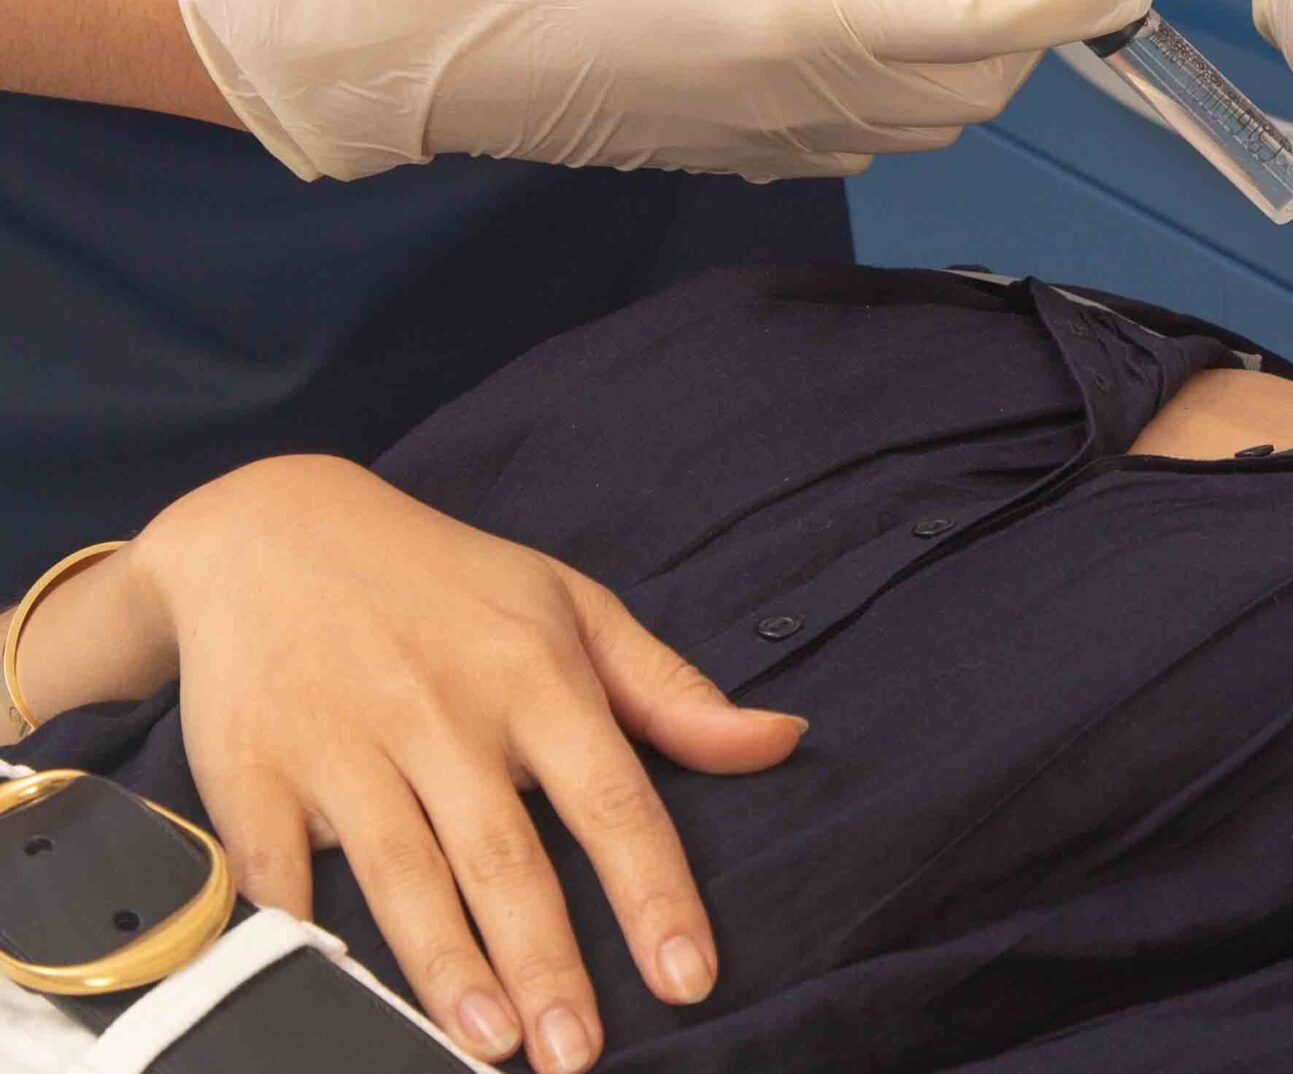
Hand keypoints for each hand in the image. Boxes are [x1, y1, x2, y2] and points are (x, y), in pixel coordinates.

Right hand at [126, 457, 803, 1071]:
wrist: (272, 530)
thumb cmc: (448, 583)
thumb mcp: (573, 606)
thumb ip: (673, 690)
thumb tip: (780, 740)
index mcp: (535, 674)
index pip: (613, 798)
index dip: (654, 892)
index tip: (688, 976)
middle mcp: (443, 712)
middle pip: (505, 857)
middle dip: (547, 964)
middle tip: (578, 1053)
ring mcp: (343, 743)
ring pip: (404, 876)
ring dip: (447, 969)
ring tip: (492, 1045)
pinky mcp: (253, 772)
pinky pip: (281, 871)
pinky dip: (304, 934)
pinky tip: (335, 992)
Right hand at [175, 0, 1153, 182]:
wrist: (414, 53)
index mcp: (792, 27)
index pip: (981, 23)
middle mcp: (798, 103)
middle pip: (975, 87)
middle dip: (1018, 18)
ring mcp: (766, 143)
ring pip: (926, 123)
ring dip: (957, 53)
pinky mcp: (732, 156)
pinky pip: (864, 141)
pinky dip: (901, 88)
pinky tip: (849, 19)